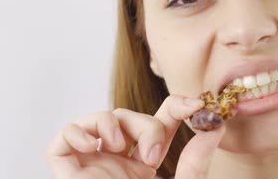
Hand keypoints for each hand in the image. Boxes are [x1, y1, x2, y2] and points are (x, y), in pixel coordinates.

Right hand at [46, 95, 225, 178]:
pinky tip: (94, 146)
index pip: (159, 122)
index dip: (176, 106)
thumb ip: (196, 161)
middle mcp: (120, 162)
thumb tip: (216, 125)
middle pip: (129, 116)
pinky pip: (61, 141)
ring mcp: (94, 166)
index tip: (196, 105)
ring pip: (98, 121)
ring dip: (109, 122)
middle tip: (152, 156)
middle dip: (144, 125)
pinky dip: (75, 132)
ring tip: (119, 147)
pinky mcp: (68, 174)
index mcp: (146, 166)